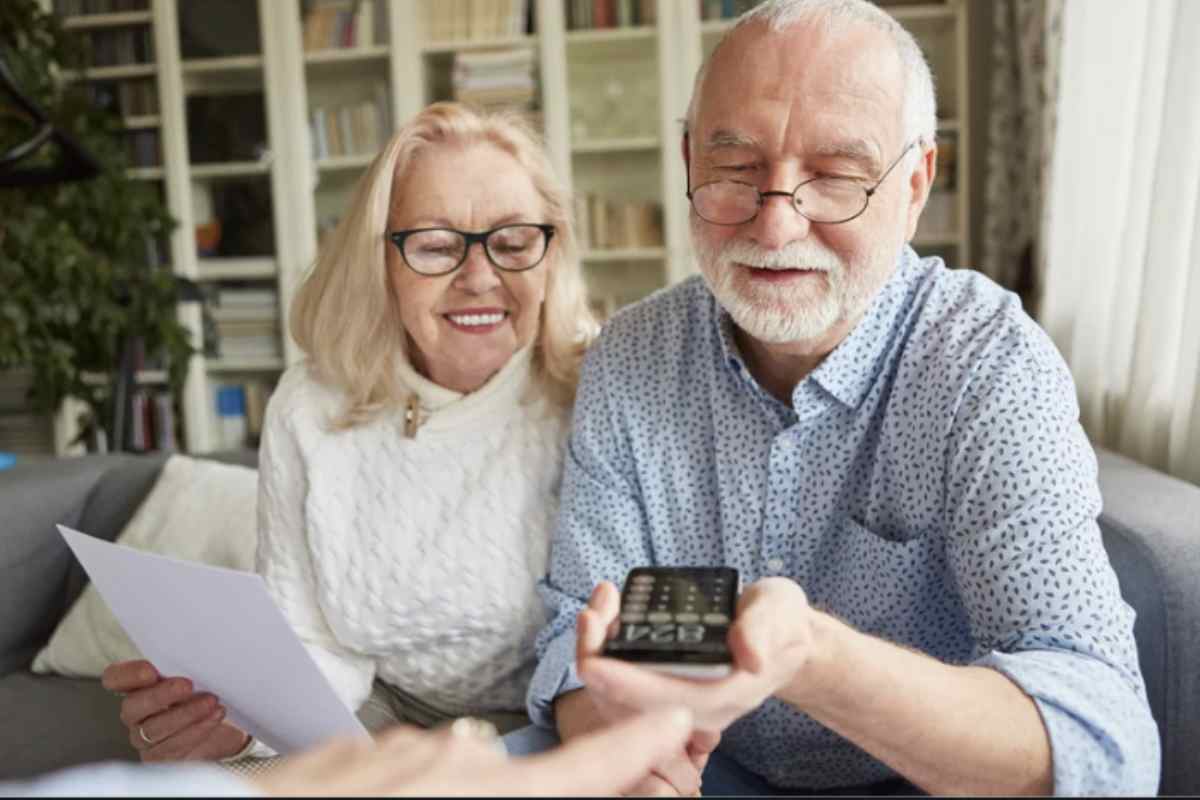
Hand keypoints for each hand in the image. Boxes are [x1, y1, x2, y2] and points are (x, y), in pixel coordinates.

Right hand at [102, 659, 248, 761]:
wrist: (225, 730)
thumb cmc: (205, 696)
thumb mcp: (197, 677)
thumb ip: (187, 666)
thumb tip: (200, 652)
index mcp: (137, 687)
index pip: (115, 678)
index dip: (127, 674)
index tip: (150, 670)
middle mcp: (135, 713)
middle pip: (133, 706)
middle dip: (161, 695)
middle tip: (188, 685)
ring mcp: (144, 738)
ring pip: (154, 729)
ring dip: (186, 714)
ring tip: (211, 702)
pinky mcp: (160, 758)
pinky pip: (173, 746)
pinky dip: (197, 729)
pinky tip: (215, 716)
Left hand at [251, 707, 695, 796]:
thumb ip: (514, 791)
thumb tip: (521, 778)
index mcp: (488, 795)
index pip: (582, 770)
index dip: (632, 748)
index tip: (673, 718)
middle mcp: (453, 761)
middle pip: (503, 782)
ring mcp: (396, 751)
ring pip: (439, 779)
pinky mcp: (350, 751)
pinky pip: (388, 775)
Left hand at [577, 577, 819, 737]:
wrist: (783, 637)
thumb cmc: (780, 623)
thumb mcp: (779, 615)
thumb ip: (762, 631)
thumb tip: (749, 657)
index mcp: (724, 696)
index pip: (667, 701)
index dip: (626, 685)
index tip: (594, 662)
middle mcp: (696, 708)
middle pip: (630, 702)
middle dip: (600, 659)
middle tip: (589, 614)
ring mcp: (677, 700)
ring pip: (619, 692)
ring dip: (598, 650)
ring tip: (596, 605)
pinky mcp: (663, 685)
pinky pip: (622, 676)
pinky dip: (607, 647)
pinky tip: (604, 613)